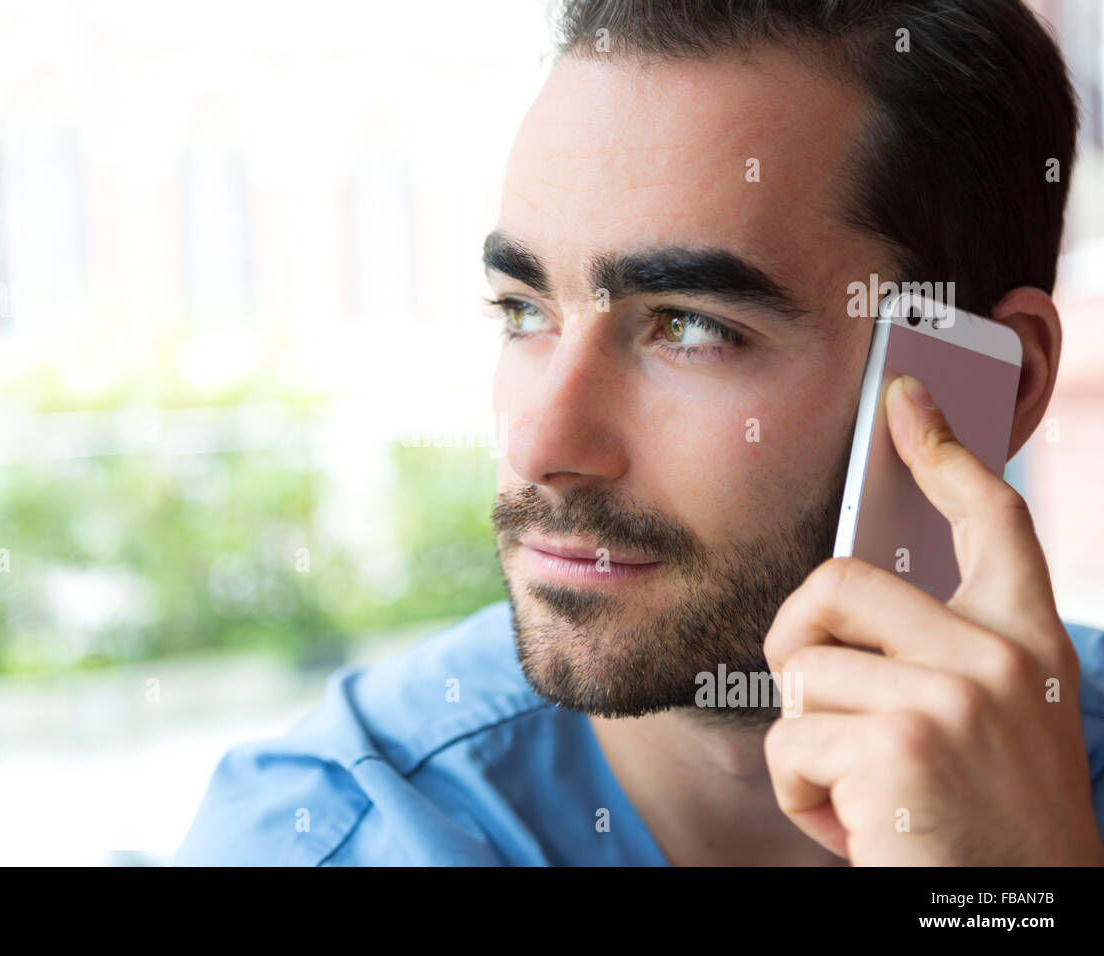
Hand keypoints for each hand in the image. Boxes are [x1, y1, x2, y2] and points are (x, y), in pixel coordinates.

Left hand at [761, 374, 1103, 864]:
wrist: (1026, 920)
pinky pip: (789, 740)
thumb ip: (934, 658)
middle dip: (798, 645)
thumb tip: (835, 614)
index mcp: (1025, 642)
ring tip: (864, 795)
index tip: (909, 397)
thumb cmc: (984, 829)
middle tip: (822, 714)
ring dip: (807, 747)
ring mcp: (954, 693)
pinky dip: (800, 794)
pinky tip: (858, 829)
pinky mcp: (901, 741)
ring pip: (801, 671)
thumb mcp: (986, 727)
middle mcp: (999, 654)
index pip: (992, 517)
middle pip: (835, 583)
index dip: (946, 448)